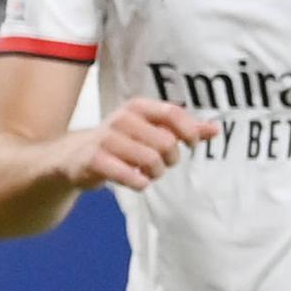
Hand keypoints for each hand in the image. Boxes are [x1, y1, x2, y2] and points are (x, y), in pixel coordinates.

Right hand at [75, 98, 216, 191]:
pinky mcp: (94, 159)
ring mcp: (106, 138)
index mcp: (138, 107)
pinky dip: (139, 183)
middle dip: (170, 159)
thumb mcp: (152, 131)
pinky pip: (130, 176)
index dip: (189, 131)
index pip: (173, 113)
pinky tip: (136, 181)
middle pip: (166, 142)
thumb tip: (215, 129)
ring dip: (155, 174)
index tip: (192, 145)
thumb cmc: (123, 143)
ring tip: (147, 173)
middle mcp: (122, 118)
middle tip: (160, 164)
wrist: (75, 156)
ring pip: (151, 160)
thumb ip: (184, 130)